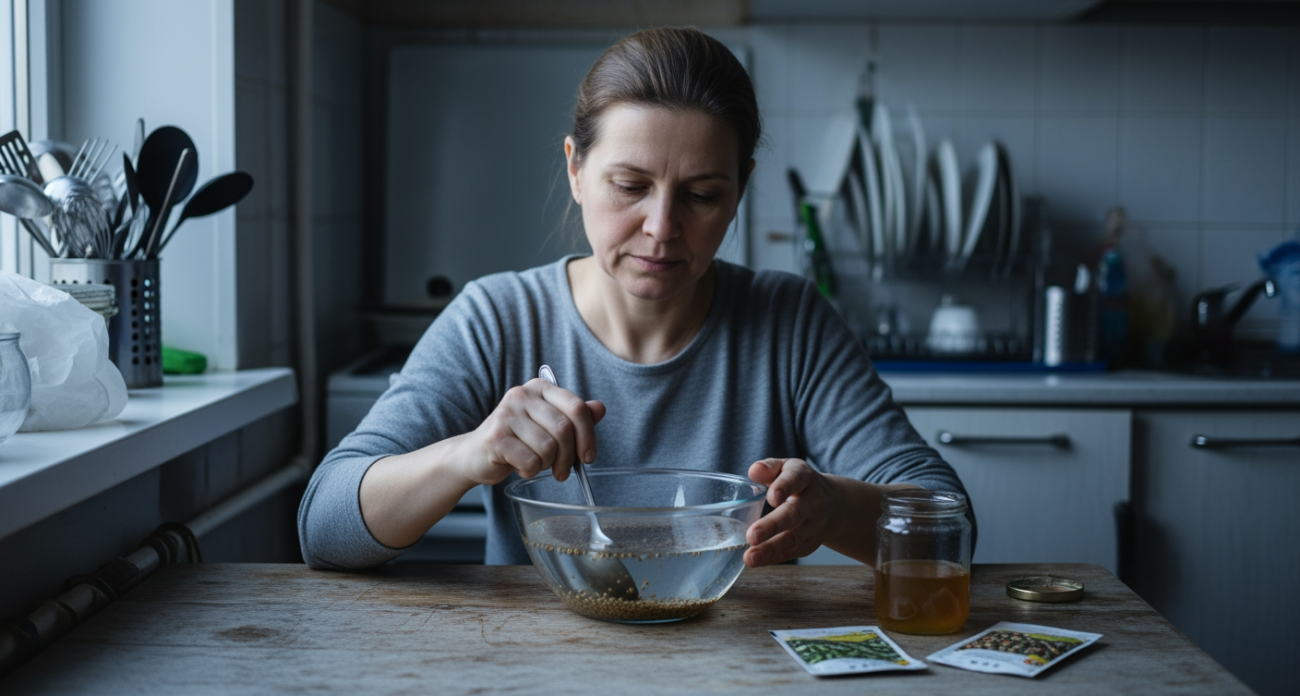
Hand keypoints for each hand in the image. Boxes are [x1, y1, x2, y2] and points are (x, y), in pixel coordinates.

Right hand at [461, 378, 605, 485]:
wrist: (475, 455)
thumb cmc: (517, 440)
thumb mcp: (548, 425)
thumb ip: (573, 416)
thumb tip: (600, 408)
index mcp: (539, 387)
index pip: (577, 408)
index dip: (588, 436)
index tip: (588, 457)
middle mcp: (522, 395)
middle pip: (565, 429)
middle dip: (568, 457)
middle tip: (562, 471)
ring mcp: (506, 415)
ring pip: (548, 447)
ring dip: (546, 464)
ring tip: (534, 462)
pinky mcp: (495, 437)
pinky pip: (530, 461)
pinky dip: (530, 471)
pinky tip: (520, 466)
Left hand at [743, 458, 837, 566]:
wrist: (834, 503)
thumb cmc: (799, 482)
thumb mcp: (787, 468)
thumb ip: (769, 467)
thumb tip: (754, 471)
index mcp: (805, 478)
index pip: (795, 480)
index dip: (784, 487)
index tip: (772, 497)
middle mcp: (813, 503)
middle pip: (794, 514)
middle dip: (773, 526)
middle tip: (752, 536)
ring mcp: (814, 526)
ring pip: (792, 539)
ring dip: (770, 549)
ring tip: (750, 557)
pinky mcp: (809, 544)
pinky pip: (790, 552)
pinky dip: (772, 558)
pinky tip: (756, 561)